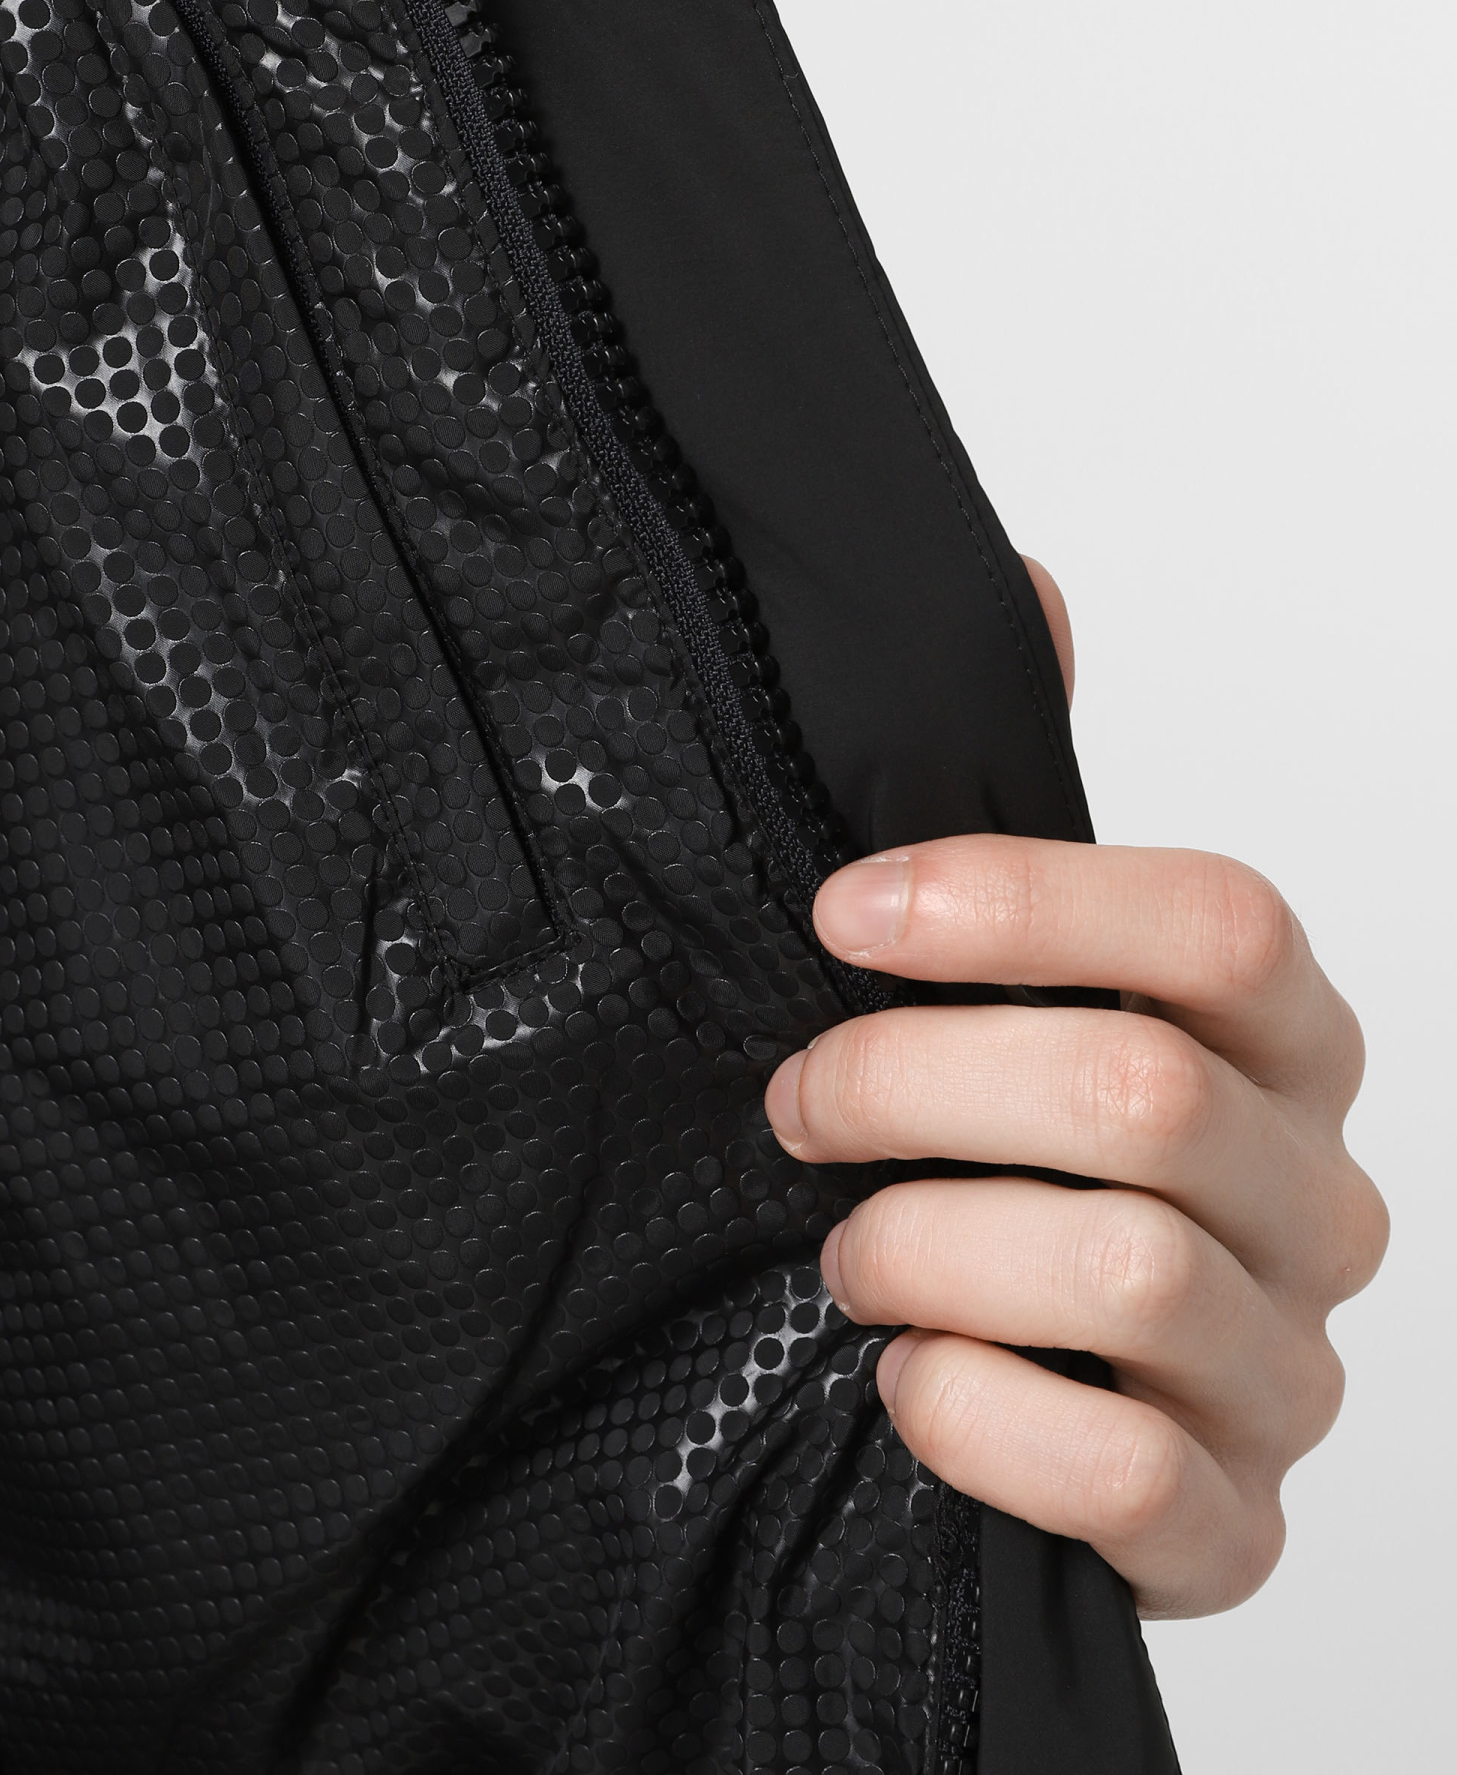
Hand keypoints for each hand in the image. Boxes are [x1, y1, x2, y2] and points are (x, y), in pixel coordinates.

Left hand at [763, 562, 1385, 1617]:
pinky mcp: (1234, 1526)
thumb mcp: (1011, 979)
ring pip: (1131, 1266)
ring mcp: (1291, 1367)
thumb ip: (1021, 794)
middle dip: (913, 1080)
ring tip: (843, 1249)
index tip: (838, 911)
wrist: (1024, 1401)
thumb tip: (1024, 584)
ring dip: (929, 1244)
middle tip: (795, 1098)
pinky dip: (982, 1420)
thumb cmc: (1010, 1158)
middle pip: (1141, 1088)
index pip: (1220, 921)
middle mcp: (1315, 1192)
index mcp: (1283, 1036)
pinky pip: (1137, 1479)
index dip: (1017, 901)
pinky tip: (907, 1382)